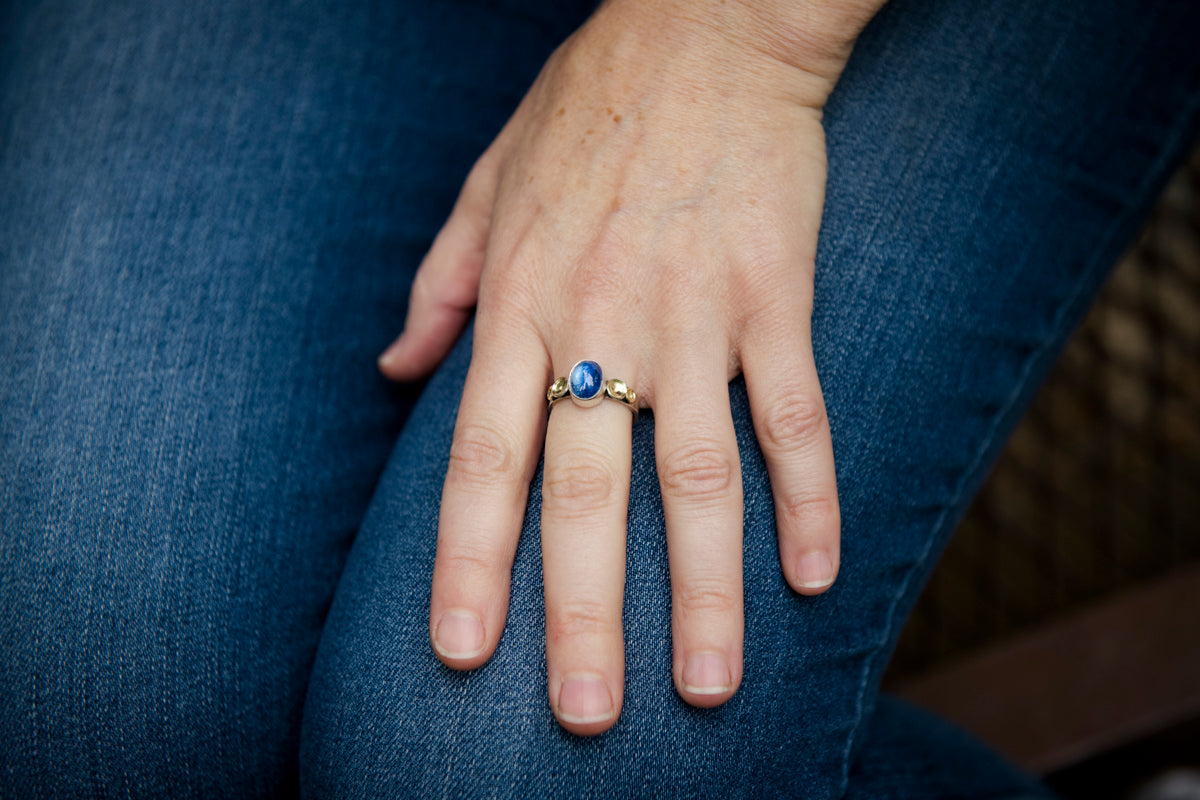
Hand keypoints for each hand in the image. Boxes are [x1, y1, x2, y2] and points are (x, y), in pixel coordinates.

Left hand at [379, 0, 879, 734]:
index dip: (471, 561)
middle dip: (583, 614)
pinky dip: (811, 497)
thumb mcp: (485, 187)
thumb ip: (438, 286)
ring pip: (699, 476)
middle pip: (588, 494)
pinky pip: (798, 414)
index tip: (464, 652)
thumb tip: (394, 370)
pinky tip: (817, 576)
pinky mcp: (778, 295)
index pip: (483, 460)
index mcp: (521, 305)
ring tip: (709, 684)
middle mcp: (602, 325)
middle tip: (586, 714)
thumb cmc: (588, 109)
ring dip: (705, 589)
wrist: (706, 26)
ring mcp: (697, 314)